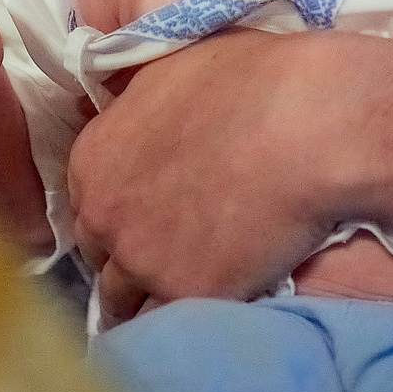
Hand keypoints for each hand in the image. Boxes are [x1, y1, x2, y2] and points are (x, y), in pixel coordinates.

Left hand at [67, 31, 334, 318]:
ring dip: (146, 301)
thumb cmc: (249, 80)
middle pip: (98, 257)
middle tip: (163, 259)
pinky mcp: (187, 296)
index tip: (142, 218)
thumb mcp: (169, 68)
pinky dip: (183, 323)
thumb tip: (127, 104)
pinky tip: (202, 319)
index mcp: (92, 158)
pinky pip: (170, 324)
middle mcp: (104, 216)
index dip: (116, 213)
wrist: (307, 127)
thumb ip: (134, 101)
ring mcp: (141, 262)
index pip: (86, 204)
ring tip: (178, 299)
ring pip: (124, 302)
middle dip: (123, 260)